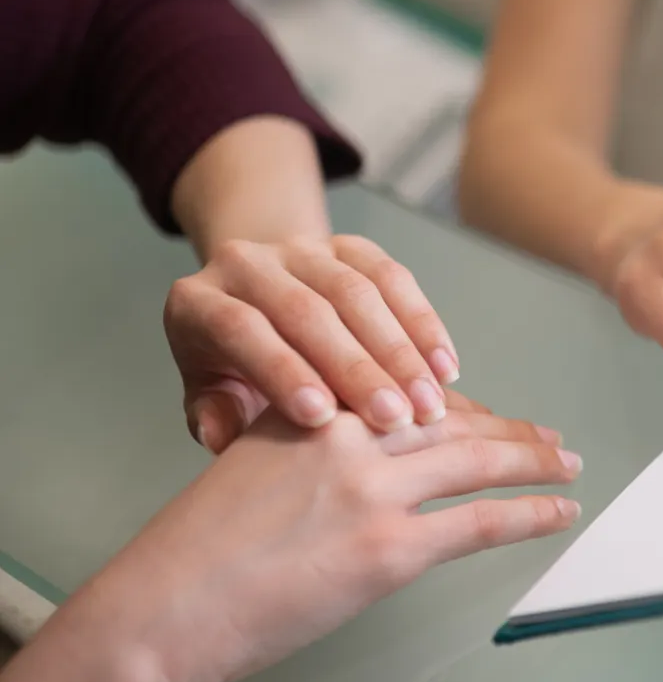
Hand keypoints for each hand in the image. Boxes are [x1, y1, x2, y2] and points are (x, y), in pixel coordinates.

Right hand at [0, 402, 579, 681]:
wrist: (169, 608)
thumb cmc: (196, 554)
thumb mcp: (247, 467)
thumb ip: (302, 449)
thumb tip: (348, 458)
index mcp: (313, 409)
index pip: (406, 395)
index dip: (459, 407)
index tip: (489, 415)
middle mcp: (350, 436)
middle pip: (453, 421)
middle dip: (510, 430)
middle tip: (550, 436)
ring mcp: (374, 491)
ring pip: (479, 462)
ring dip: (534, 462)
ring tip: (568, 464)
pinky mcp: (390, 549)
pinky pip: (481, 522)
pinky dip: (529, 513)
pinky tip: (558, 511)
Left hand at [165, 235, 463, 453]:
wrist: (258, 303)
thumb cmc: (233, 367)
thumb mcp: (209, 393)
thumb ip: (215, 415)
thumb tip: (224, 435)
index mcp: (198, 301)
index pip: (241, 330)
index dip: (282, 371)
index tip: (323, 419)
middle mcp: (247, 263)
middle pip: (307, 310)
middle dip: (357, 368)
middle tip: (395, 419)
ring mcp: (303, 249)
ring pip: (358, 292)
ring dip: (401, 352)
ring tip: (429, 404)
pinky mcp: (350, 246)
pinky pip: (394, 278)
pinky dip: (424, 325)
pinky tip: (445, 369)